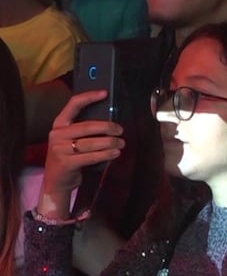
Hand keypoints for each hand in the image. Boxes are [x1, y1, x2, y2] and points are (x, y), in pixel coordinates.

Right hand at [38, 91, 123, 218]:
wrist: (56, 181)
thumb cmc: (69, 157)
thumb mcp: (71, 140)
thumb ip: (84, 131)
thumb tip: (109, 122)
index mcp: (59, 124)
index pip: (73, 105)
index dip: (89, 97)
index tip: (105, 93)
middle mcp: (57, 134)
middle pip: (87, 126)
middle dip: (108, 127)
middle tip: (121, 130)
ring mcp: (60, 149)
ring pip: (91, 143)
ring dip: (110, 143)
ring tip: (121, 144)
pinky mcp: (66, 163)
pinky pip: (91, 156)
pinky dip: (106, 155)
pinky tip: (115, 153)